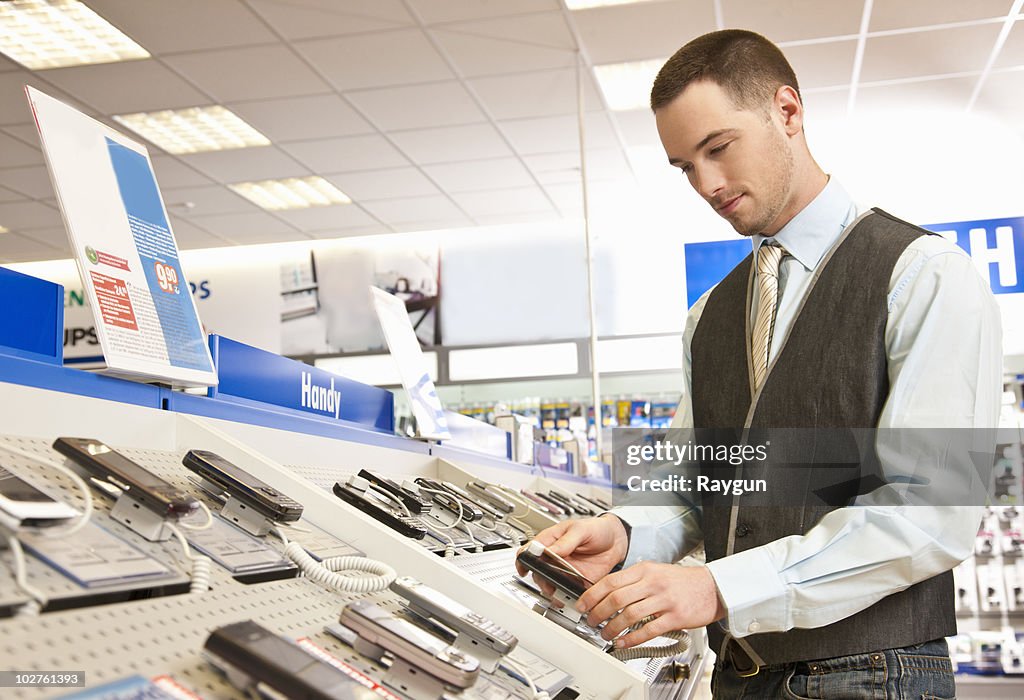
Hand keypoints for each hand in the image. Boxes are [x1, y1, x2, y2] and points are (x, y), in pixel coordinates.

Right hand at [515, 515, 628, 597]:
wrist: (617, 541)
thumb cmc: (597, 529)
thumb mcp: (581, 530)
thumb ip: (565, 541)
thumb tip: (549, 551)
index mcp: (551, 541)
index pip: (530, 550)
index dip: (523, 560)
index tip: (524, 568)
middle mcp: (555, 557)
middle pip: (538, 571)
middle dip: (541, 579)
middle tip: (549, 582)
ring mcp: (564, 570)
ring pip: (550, 584)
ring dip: (552, 590)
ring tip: (559, 592)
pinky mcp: (575, 581)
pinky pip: (566, 592)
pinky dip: (566, 597)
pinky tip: (569, 597)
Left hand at [577, 563, 724, 647]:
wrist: (712, 587)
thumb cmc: (682, 581)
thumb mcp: (655, 571)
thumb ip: (633, 580)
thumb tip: (607, 593)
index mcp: (644, 570)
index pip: (610, 581)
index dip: (592, 595)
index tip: (582, 605)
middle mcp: (652, 583)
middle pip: (616, 598)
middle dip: (598, 613)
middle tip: (590, 622)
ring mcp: (664, 600)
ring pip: (629, 615)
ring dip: (612, 628)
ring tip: (605, 635)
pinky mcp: (675, 617)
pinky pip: (648, 630)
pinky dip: (632, 639)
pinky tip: (623, 643)